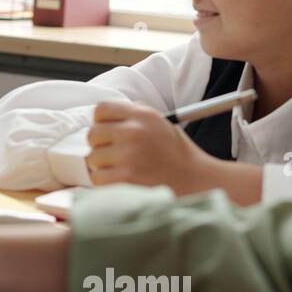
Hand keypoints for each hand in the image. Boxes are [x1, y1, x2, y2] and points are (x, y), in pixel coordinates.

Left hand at [86, 101, 213, 192]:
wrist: (199, 182)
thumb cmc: (178, 156)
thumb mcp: (162, 124)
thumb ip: (137, 115)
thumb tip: (109, 115)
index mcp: (143, 115)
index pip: (101, 109)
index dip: (100, 122)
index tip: (107, 133)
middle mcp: (134, 131)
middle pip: (92, 134)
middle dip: (100, 146)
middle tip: (113, 155)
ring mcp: (129, 155)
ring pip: (92, 158)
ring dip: (103, 167)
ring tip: (122, 170)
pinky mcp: (126, 178)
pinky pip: (97, 178)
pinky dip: (106, 183)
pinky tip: (123, 181)